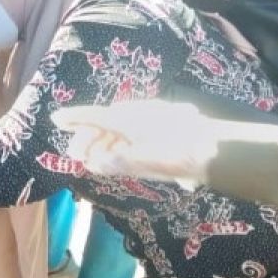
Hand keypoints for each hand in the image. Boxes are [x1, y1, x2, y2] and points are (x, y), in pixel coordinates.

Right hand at [52, 101, 225, 186]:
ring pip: (119, 128)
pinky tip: (119, 156)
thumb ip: (120, 162)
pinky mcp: (163, 129)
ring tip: (95, 160)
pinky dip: (120, 143)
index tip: (56, 118)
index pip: (96, 116)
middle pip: (106, 123)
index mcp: (131, 119)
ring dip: (104, 142)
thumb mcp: (149, 162)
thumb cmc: (183, 155)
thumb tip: (95, 161)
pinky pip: (132, 132)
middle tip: (76, 155)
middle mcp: (138, 115)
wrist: (221, 150)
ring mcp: (151, 121)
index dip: (75, 118)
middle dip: (88, 137)